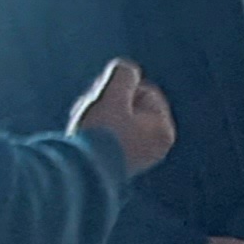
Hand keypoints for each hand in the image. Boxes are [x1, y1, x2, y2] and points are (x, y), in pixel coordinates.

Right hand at [74, 58, 174, 174]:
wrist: (80, 174)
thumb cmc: (99, 134)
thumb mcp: (111, 95)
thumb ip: (122, 75)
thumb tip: (127, 69)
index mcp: (163, 130)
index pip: (145, 91)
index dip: (121, 90)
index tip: (105, 101)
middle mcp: (156, 146)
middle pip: (131, 106)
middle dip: (108, 103)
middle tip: (91, 114)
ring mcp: (139, 157)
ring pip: (117, 120)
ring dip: (98, 115)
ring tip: (85, 128)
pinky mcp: (119, 164)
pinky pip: (108, 136)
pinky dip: (95, 132)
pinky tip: (82, 139)